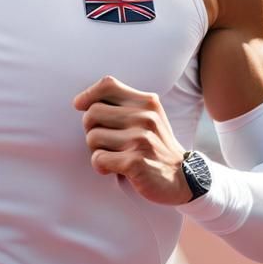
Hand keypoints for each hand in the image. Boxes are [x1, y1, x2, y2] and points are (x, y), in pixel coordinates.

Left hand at [73, 76, 191, 205]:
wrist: (183, 178)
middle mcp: (145, 118)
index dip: (87, 95)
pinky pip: (98, 159)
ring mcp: (141, 140)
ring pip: (92, 137)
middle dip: (90, 129)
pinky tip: (113, 168)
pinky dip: (100, 165)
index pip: (108, 85)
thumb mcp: (148, 117)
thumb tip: (80, 101)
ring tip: (112, 155)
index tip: (79, 105)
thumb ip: (123, 105)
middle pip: (92, 113)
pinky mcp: (135, 162)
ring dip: (95, 149)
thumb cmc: (155, 146)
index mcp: (147, 102)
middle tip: (103, 141)